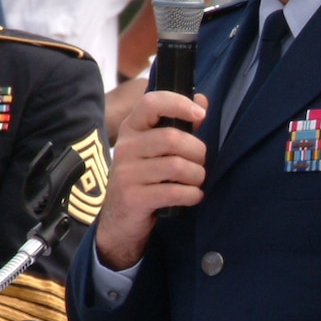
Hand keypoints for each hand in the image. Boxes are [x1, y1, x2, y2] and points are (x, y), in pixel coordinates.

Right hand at [94, 89, 209, 270]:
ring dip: (197, 175)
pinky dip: (192, 195)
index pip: (151, 103)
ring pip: (177, 166)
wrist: (119, 220)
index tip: (199, 114)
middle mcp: (125, 148)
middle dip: (197, 151)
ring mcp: (126, 173)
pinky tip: (192, 196)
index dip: (179, 104)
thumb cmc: (145, 178)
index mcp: (131, 129)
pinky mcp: (133, 198)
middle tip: (199, 162)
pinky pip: (175, 192)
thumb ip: (179, 124)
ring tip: (195, 181)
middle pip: (172, 138)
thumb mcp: (155, 149)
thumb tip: (201, 100)